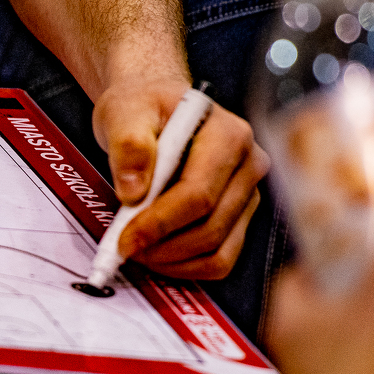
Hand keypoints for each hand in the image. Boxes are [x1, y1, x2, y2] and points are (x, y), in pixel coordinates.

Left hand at [92, 74, 270, 279]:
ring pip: (218, 249)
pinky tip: (158, 255)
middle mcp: (248, 164)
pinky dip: (186, 266)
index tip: (125, 239)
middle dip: (163, 246)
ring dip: (173, 261)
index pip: (198, 193)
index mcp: (228, 134)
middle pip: (211, 226)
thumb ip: (129, 144)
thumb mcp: (126, 111)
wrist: (155, 107)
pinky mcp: (239, 215)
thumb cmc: (145, 107)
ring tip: (138, 250)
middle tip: (125, 248)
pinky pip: (220, 258)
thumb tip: (134, 191)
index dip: (159, 223)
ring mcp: (247, 192)